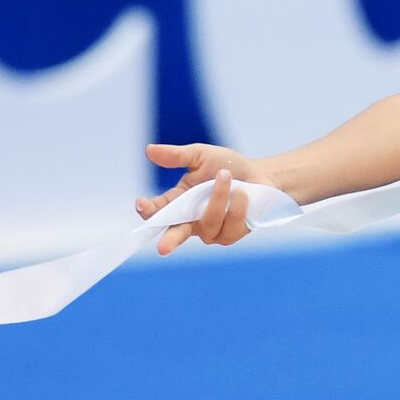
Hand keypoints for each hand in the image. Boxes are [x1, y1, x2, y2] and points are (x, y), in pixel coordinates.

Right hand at [135, 143, 278, 255]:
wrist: (259, 174)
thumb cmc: (226, 165)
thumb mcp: (200, 156)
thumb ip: (176, 156)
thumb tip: (148, 150)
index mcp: (178, 202)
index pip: (158, 210)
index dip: (148, 209)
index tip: (141, 205)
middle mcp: (191, 221)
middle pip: (176, 234)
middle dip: (170, 241)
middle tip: (162, 248)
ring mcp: (211, 231)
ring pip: (209, 223)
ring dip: (218, 197)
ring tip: (226, 176)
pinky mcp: (230, 235)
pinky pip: (230, 225)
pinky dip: (236, 205)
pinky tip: (243, 194)